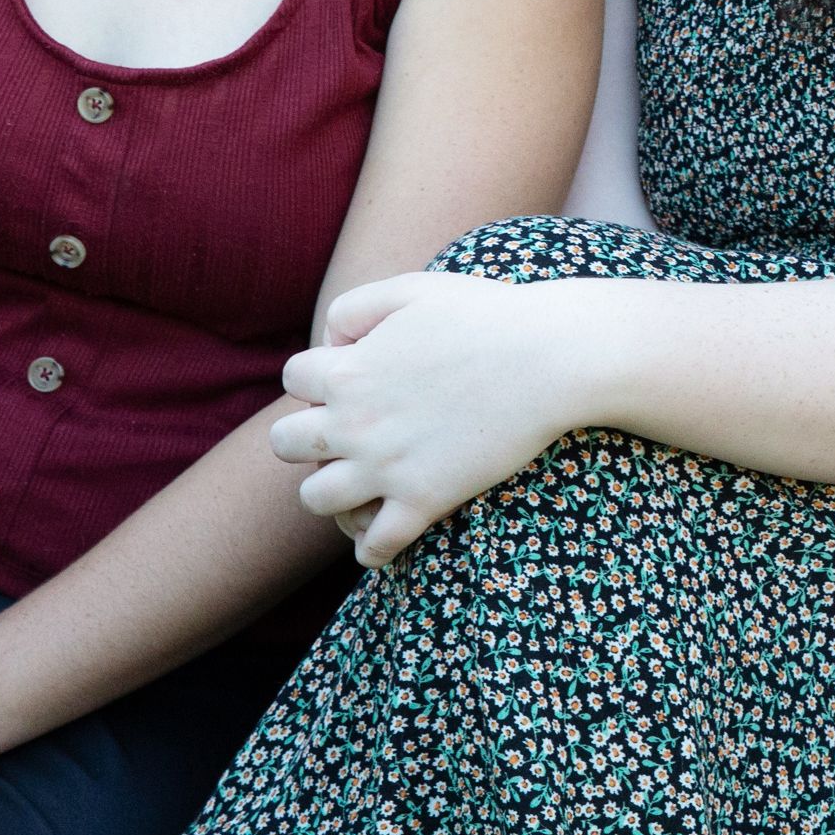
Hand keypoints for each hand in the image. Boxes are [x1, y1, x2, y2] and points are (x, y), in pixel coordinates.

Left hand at [270, 271, 592, 565]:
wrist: (551, 358)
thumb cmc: (487, 315)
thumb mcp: (413, 288)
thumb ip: (355, 306)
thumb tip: (331, 342)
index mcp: (348, 370)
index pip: (293, 378)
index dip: (319, 375)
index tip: (353, 376)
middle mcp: (354, 424)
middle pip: (283, 444)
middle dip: (306, 437)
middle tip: (347, 431)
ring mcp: (386, 468)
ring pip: (316, 500)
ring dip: (331, 491)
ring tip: (361, 481)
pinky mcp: (424, 501)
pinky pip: (374, 546)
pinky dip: (372, 547)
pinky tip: (386, 532)